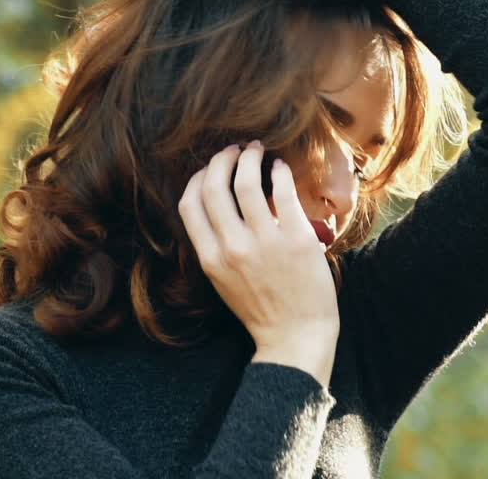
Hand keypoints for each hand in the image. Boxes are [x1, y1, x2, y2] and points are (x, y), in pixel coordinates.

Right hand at [178, 141, 339, 382]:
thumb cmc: (261, 309)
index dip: (197, 178)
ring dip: (248, 158)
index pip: (190, 203)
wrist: (296, 336)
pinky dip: (278, 171)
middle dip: (220, 160)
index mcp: (210, 258)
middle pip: (214, 186)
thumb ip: (215, 245)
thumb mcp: (223, 280)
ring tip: (254, 151)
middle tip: (231, 151)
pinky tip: (279, 167)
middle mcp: (233, 248)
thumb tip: (216, 203)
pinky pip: (282, 192)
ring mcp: (265, 242)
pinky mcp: (296, 238)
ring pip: (246, 181)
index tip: (209, 170)